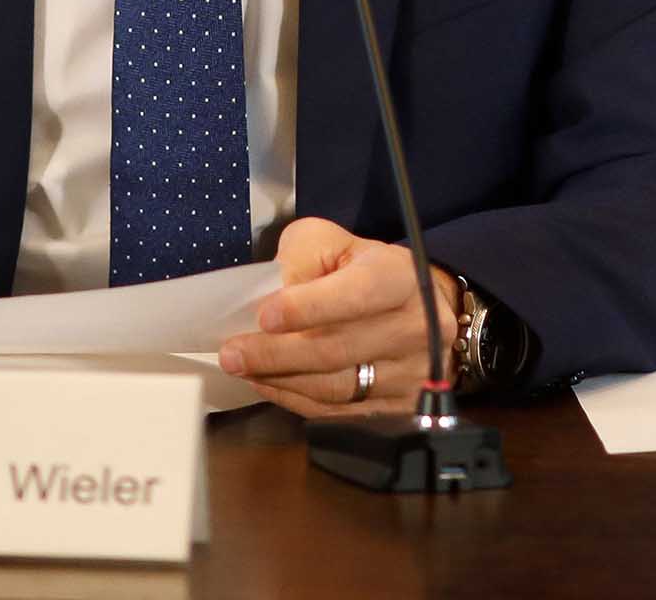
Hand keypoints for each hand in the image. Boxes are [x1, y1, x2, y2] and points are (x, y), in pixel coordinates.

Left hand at [217, 216, 456, 417]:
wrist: (422, 309)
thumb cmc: (368, 271)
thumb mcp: (335, 243)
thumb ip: (302, 258)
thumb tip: (270, 297)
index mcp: (401, 278)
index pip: (357, 294)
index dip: (309, 307)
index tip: (265, 316)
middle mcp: (415, 328)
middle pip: (338, 350)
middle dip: (277, 354)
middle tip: (233, 354)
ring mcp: (411, 374)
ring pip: (335, 388)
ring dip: (281, 380)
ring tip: (244, 369)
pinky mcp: (398, 407)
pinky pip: (337, 412)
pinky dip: (295, 399)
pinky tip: (269, 384)